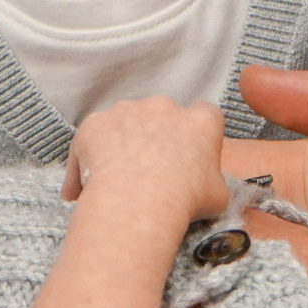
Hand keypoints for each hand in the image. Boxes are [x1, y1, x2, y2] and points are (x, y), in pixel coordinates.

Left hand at [63, 97, 230, 223]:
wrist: (138, 200)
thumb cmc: (184, 199)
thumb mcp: (218, 196)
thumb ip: (212, 180)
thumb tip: (204, 185)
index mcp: (200, 121)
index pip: (205, 118)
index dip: (196, 139)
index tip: (189, 160)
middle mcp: (163, 106)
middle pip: (161, 117)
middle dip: (157, 139)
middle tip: (152, 172)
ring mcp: (126, 110)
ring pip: (125, 124)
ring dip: (123, 144)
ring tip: (120, 181)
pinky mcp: (96, 122)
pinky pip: (92, 139)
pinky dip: (90, 157)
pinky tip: (89, 185)